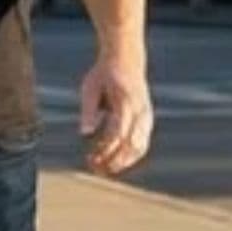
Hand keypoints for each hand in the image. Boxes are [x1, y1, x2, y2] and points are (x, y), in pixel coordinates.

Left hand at [78, 56, 155, 176]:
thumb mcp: (90, 87)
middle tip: (96, 169)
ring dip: (123, 161)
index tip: (91, 159)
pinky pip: (143, 144)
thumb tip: (84, 133)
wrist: (126, 60)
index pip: (119, 132)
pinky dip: (130, 156)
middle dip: (115, 160)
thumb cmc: (104, 74)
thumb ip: (89, 110)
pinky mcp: (147, 120)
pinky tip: (114, 162)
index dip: (106, 149)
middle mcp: (141, 110)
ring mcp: (147, 116)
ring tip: (104, 169)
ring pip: (141, 147)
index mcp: (126, 101)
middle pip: (133, 144)